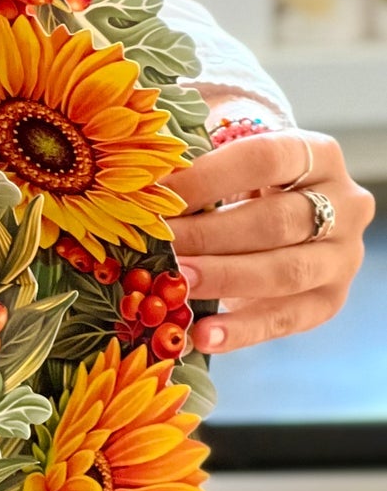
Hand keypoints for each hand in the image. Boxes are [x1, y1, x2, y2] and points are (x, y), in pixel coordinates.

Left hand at [163, 130, 373, 353]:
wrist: (286, 215)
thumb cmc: (246, 181)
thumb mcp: (233, 160)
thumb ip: (200, 165)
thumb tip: (147, 186)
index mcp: (316, 155)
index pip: (264, 159)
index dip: (208, 177)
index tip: (158, 193)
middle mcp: (344, 204)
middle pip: (276, 221)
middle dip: (210, 235)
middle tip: (161, 244)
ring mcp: (342, 257)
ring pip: (286, 272)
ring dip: (225, 279)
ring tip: (178, 284)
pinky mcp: (330, 300)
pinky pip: (286, 319)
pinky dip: (241, 331)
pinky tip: (202, 336)